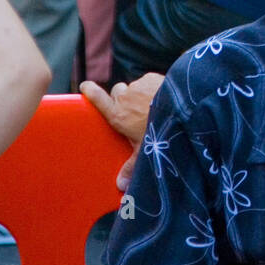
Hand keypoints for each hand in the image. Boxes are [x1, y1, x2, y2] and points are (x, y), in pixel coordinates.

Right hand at [80, 74, 163, 189]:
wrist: (180, 108)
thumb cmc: (159, 131)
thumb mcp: (144, 151)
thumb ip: (130, 167)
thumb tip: (120, 186)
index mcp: (117, 115)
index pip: (97, 99)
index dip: (89, 91)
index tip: (85, 85)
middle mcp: (124, 98)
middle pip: (116, 92)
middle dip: (122, 98)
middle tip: (133, 111)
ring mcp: (137, 86)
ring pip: (132, 87)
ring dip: (138, 94)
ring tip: (151, 105)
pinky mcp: (150, 78)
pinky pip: (147, 81)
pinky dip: (151, 87)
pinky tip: (161, 97)